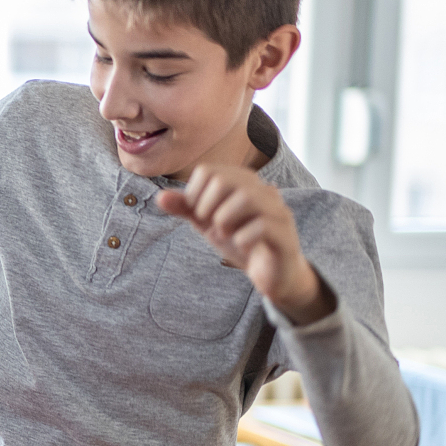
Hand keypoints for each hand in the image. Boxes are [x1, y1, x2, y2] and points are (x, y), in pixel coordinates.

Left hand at [156, 164, 335, 325]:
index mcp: (243, 182)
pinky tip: (242, 245)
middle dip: (207, 207)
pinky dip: (242, 238)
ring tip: (225, 234)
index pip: (207, 171)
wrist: (271, 274)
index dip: (194, 195)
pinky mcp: (285, 234)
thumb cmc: (240, 241)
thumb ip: (186, 208)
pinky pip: (262, 226)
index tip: (201, 215)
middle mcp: (263, 190)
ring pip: (247, 198)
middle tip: (212, 225)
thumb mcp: (207, 223)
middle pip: (224, 180)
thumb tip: (160, 197)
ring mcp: (278, 210)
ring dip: (224, 219)